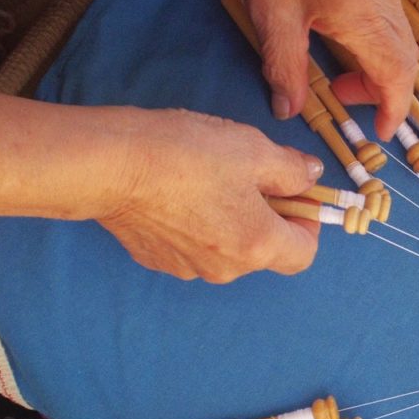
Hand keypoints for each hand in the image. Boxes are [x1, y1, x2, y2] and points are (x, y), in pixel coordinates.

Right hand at [99, 108, 322, 283]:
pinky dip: (195, 223)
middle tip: (251, 176)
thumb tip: (311, 176)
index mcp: (259, 246)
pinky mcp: (157, 259)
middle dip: (266, 216)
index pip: (304, 254)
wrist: (107, 165)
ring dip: (230, 219)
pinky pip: (192, 244)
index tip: (296, 196)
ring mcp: (189, 268)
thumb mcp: (253, 149)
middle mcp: (227, 268)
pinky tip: (178, 191)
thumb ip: (291, 168)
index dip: (307, 224)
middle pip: (264, 250)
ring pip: (227, 247)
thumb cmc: (185, 155)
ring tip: (209, 179)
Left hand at [231, 0, 418, 140]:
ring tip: (339, 65)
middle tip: (345, 96)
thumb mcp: (270, 9)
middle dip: (382, 87)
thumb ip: (284, 65)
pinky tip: (345, 28)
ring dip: (377, 59)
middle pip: (404, 57)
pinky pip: (388, 6)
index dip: (395, 110)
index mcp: (363, 13)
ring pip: (397, 32)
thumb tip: (290, 109)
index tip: (383, 133)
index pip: (396, 76)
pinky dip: (376, 31)